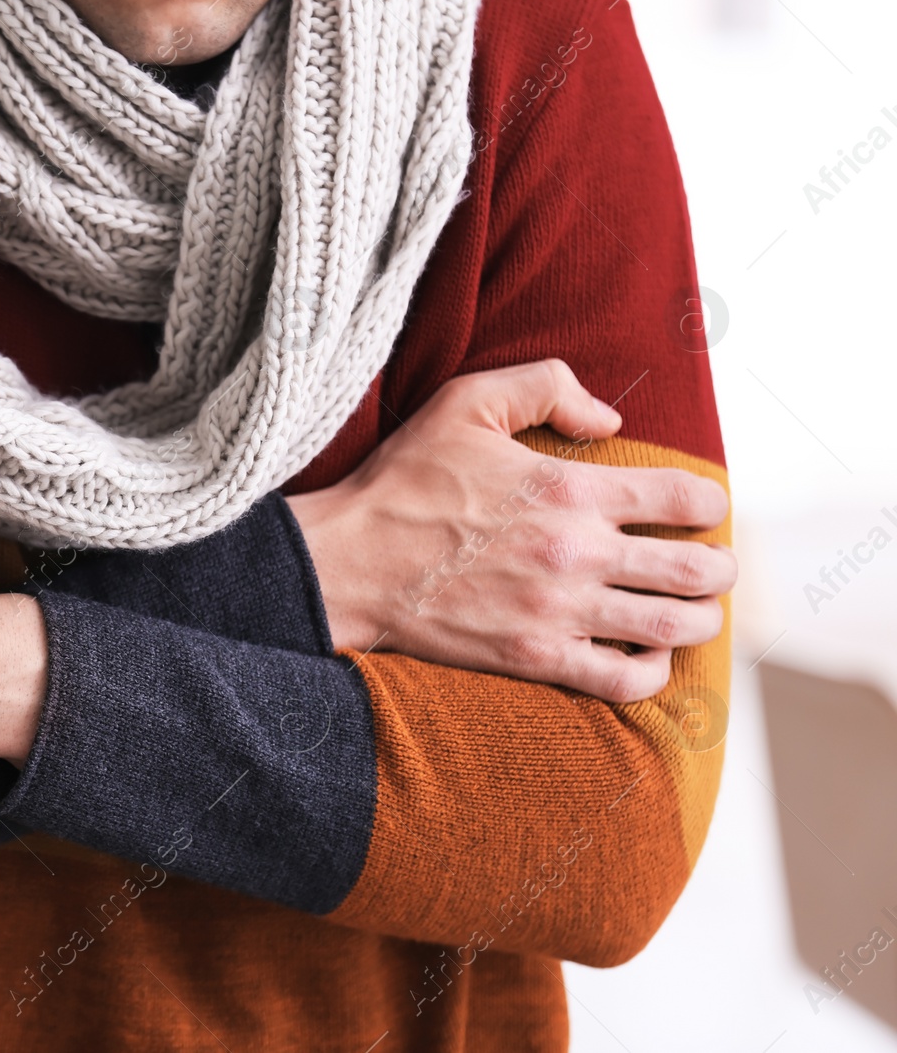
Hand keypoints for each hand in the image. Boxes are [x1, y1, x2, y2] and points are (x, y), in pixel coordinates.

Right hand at [285, 359, 734, 702]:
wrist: (348, 562)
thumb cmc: (404, 482)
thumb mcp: (465, 402)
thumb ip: (547, 386)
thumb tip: (609, 420)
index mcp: (571, 489)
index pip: (688, 497)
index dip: (711, 501)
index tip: (701, 507)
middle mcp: (578, 553)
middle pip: (698, 570)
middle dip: (720, 566)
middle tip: (711, 564)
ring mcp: (560, 612)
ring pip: (674, 626)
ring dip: (698, 618)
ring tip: (687, 609)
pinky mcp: (536, 659)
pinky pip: (626, 680)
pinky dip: (653, 670)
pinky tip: (644, 652)